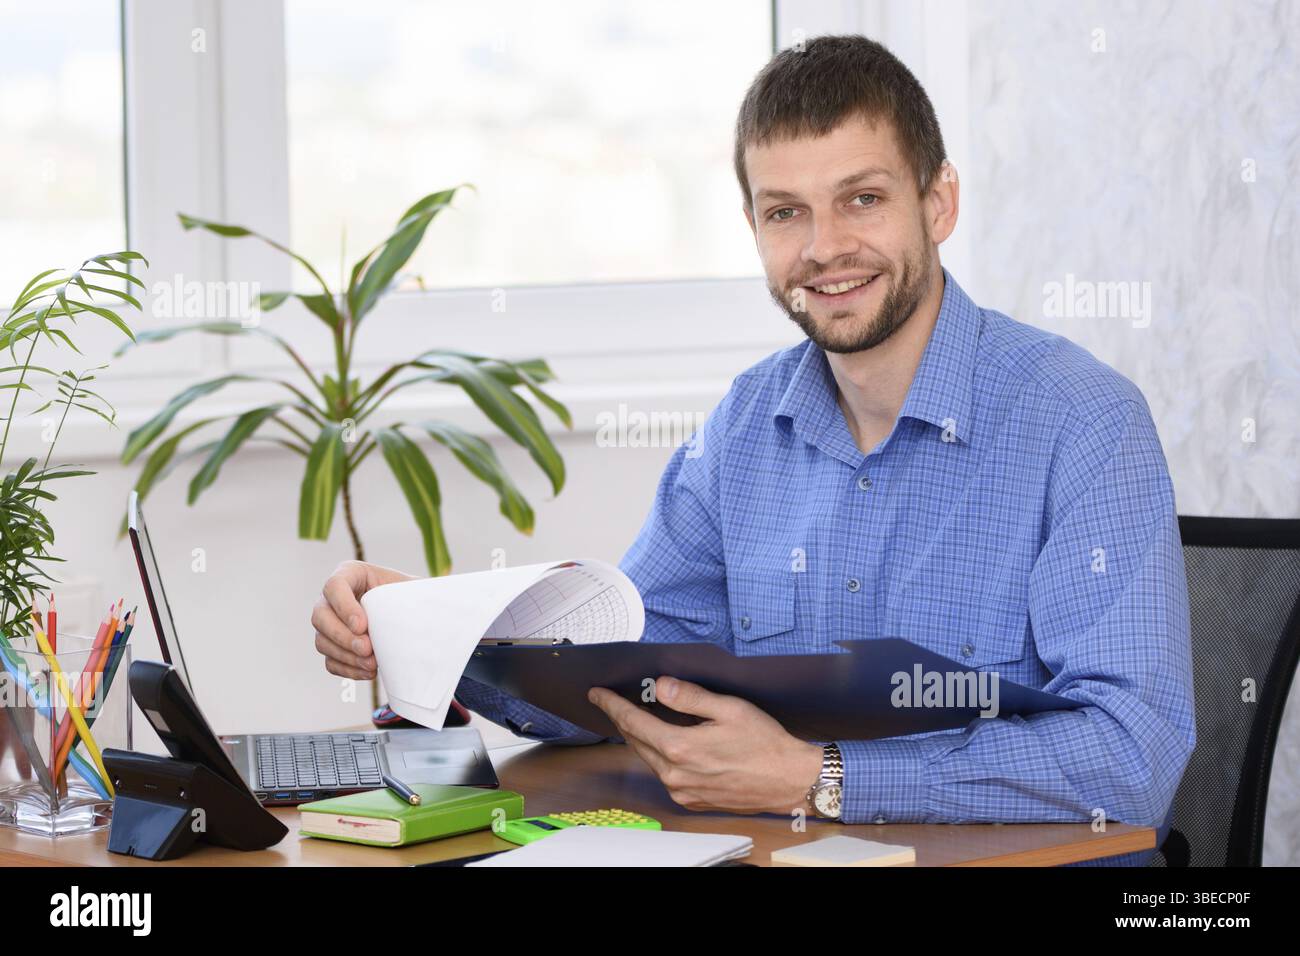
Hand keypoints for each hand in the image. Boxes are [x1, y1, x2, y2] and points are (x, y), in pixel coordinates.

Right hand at [312, 560, 413, 679]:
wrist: (411, 617)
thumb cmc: (412, 596)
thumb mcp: (415, 586)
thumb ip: (419, 589)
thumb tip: (429, 601)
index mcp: (351, 574)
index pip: (334, 586)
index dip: (344, 606)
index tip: (363, 626)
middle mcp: (333, 598)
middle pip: (319, 616)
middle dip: (342, 636)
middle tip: (367, 649)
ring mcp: (329, 623)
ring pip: (322, 641)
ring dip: (346, 656)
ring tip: (372, 663)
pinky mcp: (333, 646)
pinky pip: (330, 661)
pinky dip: (347, 670)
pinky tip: (368, 672)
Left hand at [587, 677, 823, 814]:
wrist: (789, 781)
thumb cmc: (765, 743)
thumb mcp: (729, 709)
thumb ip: (690, 697)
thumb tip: (660, 686)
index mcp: (680, 748)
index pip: (632, 722)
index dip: (612, 705)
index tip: (597, 693)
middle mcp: (674, 774)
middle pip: (636, 741)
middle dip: (622, 719)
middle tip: (612, 701)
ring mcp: (682, 791)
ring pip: (648, 758)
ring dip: (639, 737)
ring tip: (636, 717)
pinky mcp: (691, 800)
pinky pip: (664, 774)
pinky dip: (657, 754)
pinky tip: (664, 742)